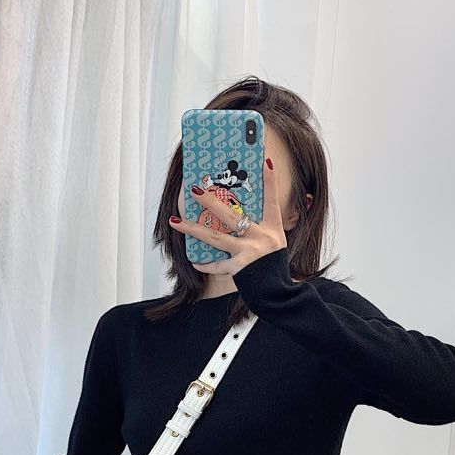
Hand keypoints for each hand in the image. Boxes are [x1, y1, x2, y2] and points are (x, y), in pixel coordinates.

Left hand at [168, 156, 286, 276]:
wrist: (279, 293)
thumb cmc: (273, 267)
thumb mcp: (276, 243)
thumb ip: (260, 229)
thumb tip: (237, 217)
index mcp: (272, 229)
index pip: (272, 201)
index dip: (270, 182)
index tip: (265, 161)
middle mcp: (261, 238)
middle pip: (231, 216)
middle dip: (210, 201)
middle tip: (194, 189)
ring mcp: (249, 253)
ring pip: (216, 238)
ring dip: (193, 229)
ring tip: (176, 221)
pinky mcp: (240, 268)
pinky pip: (218, 265)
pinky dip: (206, 264)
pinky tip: (195, 261)